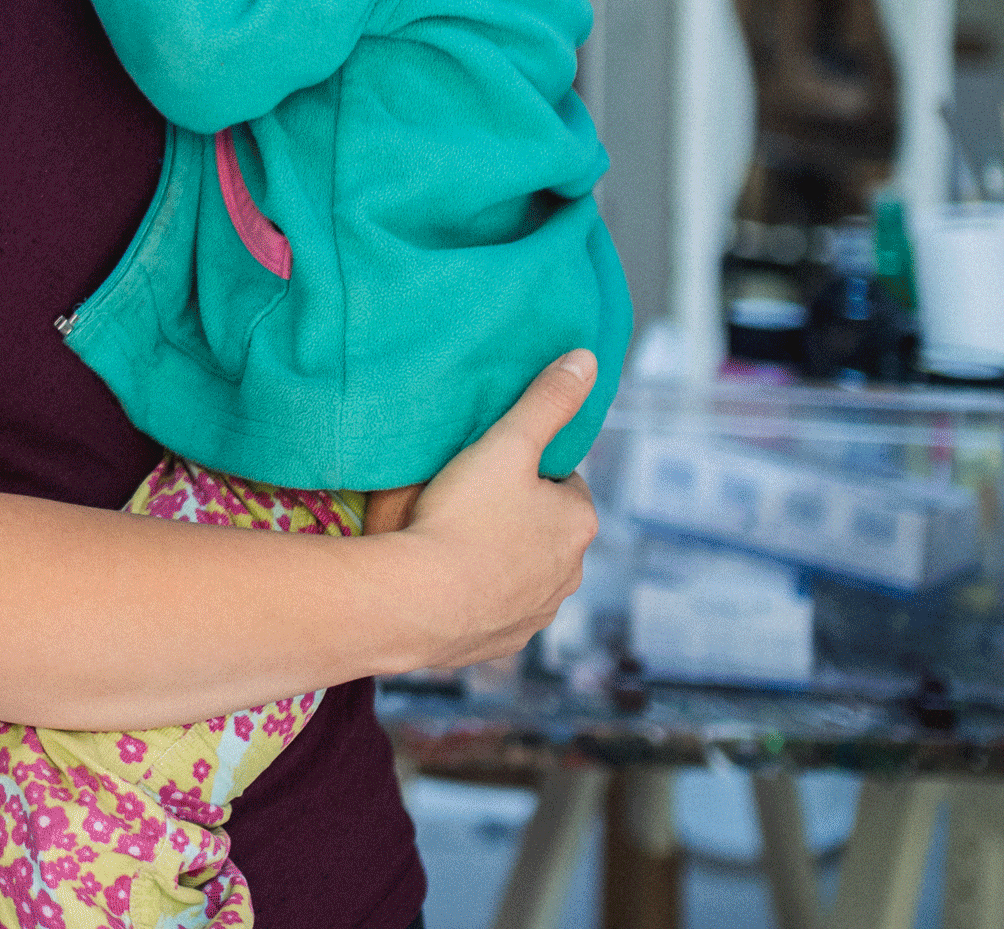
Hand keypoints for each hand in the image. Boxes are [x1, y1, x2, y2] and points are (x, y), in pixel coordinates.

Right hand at [378, 350, 599, 670]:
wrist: (418, 600)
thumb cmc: (463, 514)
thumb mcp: (505, 443)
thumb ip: (546, 400)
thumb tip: (586, 359)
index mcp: (579, 522)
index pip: (563, 484)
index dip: (527, 471)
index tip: (491, 467)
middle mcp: (571, 573)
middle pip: (545, 531)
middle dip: (516, 518)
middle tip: (464, 500)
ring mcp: (538, 613)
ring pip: (523, 574)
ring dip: (499, 559)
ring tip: (449, 541)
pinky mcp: (503, 643)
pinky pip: (496, 612)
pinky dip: (479, 598)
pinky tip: (444, 582)